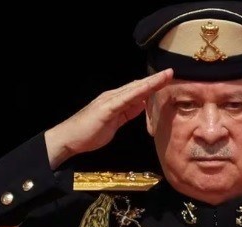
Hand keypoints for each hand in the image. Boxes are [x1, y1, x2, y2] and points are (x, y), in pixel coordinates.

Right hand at [44, 68, 173, 168]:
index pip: (138, 91)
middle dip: (155, 80)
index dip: (152, 85)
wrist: (70, 138)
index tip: (167, 80)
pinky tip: (148, 89)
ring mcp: (110, 101)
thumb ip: (127, 113)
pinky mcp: (107, 109)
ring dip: (151, 83)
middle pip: (138, 86)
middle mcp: (113, 97)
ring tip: (166, 76)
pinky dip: (138, 93)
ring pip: (134, 89)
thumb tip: (141, 106)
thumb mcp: (114, 123)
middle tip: (171, 72)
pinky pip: (126, 99)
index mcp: (116, 101)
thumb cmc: (89, 133)